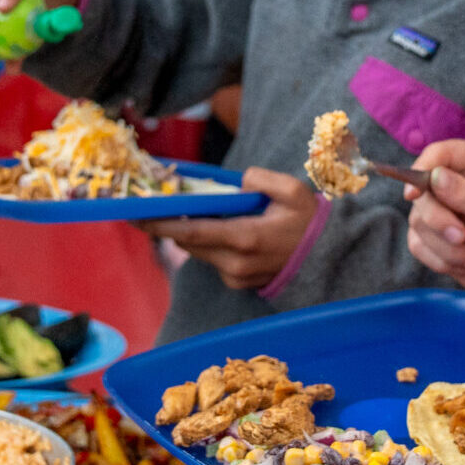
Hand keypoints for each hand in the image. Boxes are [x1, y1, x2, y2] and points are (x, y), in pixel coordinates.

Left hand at [140, 168, 321, 290]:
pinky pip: (213, 260)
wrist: (328, 258)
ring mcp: (236, 277)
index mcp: (246, 238)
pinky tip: (216, 228)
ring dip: (189, 233)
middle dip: (167, 225)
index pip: (192, 232)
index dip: (161, 224)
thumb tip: (238, 181)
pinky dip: (209, 244)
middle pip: (188, 243)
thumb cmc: (309, 221)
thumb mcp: (294, 190)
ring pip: (199, 252)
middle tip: (146, 206)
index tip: (137, 215)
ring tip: (178, 212)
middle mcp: (236, 262)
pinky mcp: (238, 283)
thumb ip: (262, 180)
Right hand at [403, 139, 464, 305]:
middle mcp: (458, 180)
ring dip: (446, 247)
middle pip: (421, 191)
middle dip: (439, 220)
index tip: (414, 194)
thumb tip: (435, 177)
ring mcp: (444, 209)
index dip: (423, 168)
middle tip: (460, 237)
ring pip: (418, 221)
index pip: (440, 153)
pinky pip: (418, 244)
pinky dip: (441, 260)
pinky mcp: (435, 236)